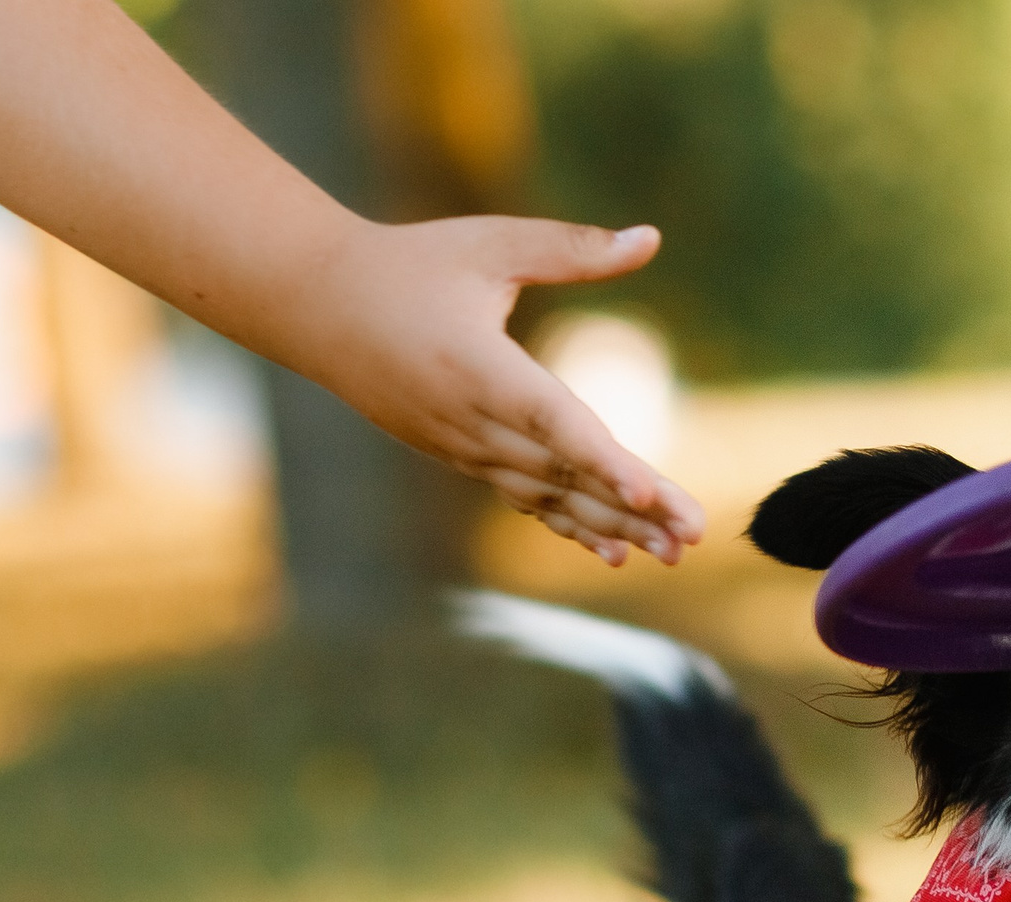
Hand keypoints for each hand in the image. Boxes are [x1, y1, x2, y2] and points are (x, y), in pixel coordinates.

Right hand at [296, 217, 706, 564]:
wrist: (315, 304)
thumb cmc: (410, 262)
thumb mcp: (491, 243)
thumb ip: (572, 248)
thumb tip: (652, 238)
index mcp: (478, 366)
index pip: (553, 421)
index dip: (604, 461)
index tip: (650, 494)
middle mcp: (469, 420)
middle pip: (563, 473)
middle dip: (632, 508)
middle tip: (695, 536)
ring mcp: (460, 446)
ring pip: (545, 496)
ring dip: (610, 525)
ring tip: (671, 554)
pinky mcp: (457, 456)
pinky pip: (521, 497)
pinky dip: (567, 523)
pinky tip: (612, 551)